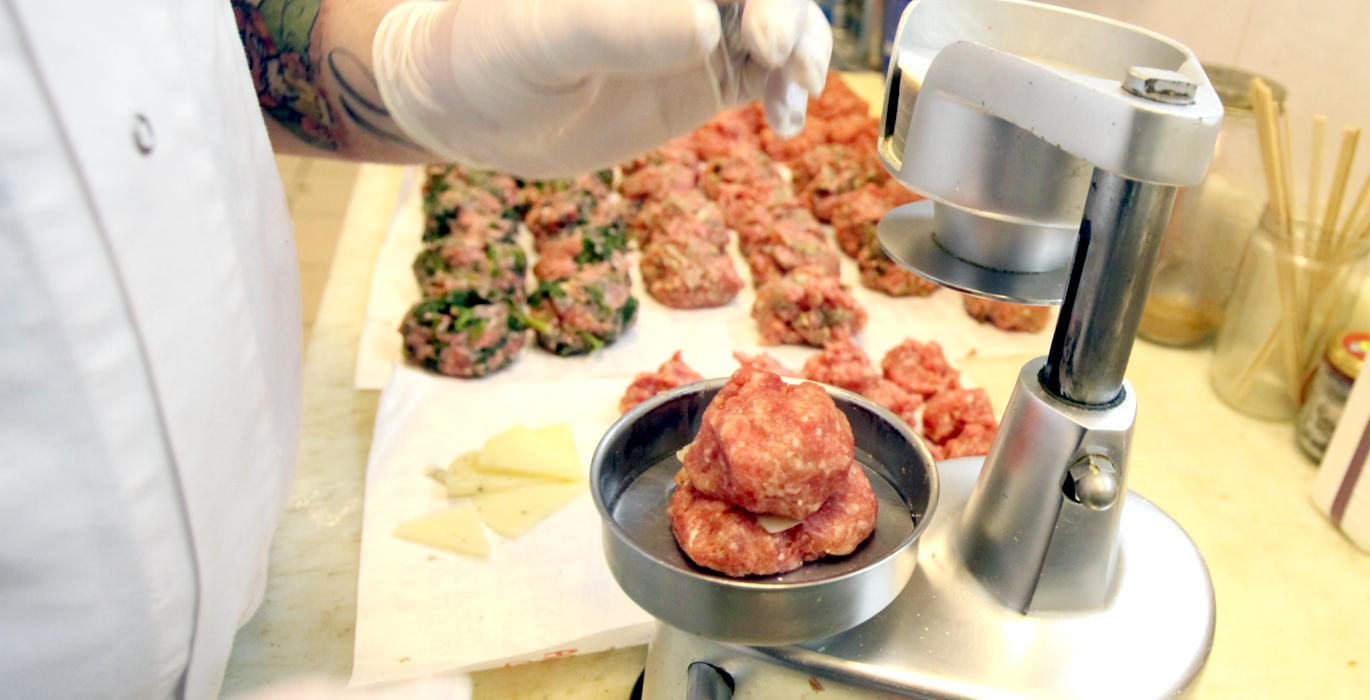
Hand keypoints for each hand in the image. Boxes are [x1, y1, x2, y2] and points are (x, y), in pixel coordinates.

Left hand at [373, 0, 830, 177]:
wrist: (477, 112)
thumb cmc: (493, 53)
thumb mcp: (547, 37)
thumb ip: (617, 25)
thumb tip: (702, 25)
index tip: (765, 29)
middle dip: (790, 14)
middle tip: (778, 56)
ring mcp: (699, 24)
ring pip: (781, 24)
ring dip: (802, 53)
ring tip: (792, 95)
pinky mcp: (706, 72)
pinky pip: (767, 73)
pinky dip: (786, 91)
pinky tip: (784, 121)